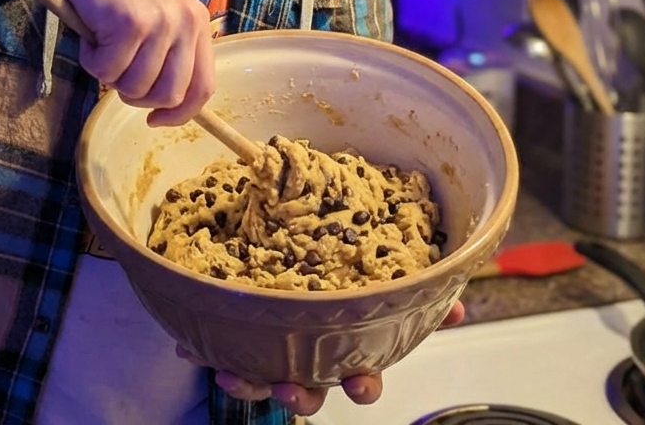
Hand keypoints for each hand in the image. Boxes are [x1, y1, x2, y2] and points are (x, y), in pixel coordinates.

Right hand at [39, 0, 214, 125]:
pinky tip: (90, 32)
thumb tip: (169, 107)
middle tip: (115, 71)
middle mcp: (186, 20)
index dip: (180, 113)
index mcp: (197, 20)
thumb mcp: (154, 16)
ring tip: (101, 42)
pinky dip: (91, 60)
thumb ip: (168, 52)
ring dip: (110, 75)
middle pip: (170, 95)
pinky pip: (108, 72)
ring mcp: (161, 21)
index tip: (155, 120)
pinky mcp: (131, 23)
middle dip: (136, 95)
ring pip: (136, 87)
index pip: (203, 86)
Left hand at [180, 299, 464, 413]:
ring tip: (231, 372)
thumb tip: (456, 304)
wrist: (289, 248)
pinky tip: (188, 344)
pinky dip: (204, 346)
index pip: (360, 375)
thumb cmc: (344, 274)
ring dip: (248, 379)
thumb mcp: (386, 278)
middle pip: (306, 388)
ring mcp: (275, 346)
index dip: (362, 382)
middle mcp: (310, 352)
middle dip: (298, 395)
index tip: (360, 382)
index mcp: (345, 342)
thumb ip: (418, 291)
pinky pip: (223, 343)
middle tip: (290, 389)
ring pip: (262, 376)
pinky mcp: (241, 330)